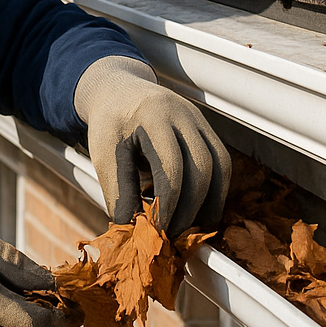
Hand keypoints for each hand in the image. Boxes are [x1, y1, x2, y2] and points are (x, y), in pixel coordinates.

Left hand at [73, 55, 230, 233]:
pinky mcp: (207, 130)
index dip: (168, 203)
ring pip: (220, 166)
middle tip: (173, 235)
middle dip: (191, 208)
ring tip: (191, 230)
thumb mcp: (104, 155)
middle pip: (202, 167)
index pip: (170, 166)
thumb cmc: (109, 125)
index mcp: (152, 116)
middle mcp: (182, 114)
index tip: (158, 230)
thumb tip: (133, 232)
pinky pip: (222, 163)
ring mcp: (199, 120)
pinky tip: (201, 212)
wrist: (119, 91)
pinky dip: (215, 191)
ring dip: (210, 203)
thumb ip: (118, 192)